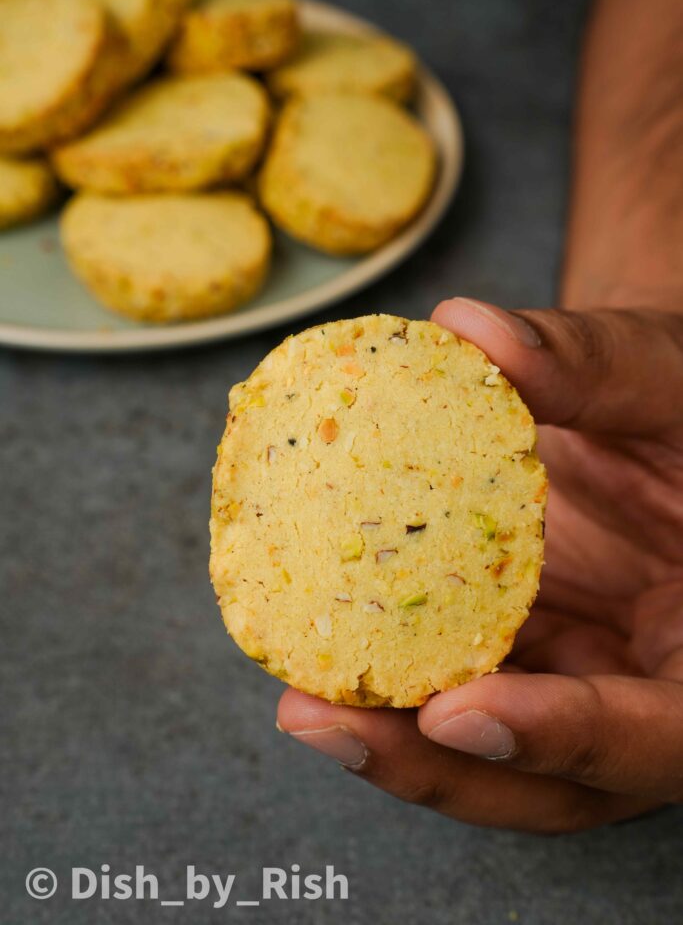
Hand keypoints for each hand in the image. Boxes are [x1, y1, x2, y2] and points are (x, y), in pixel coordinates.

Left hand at [277, 298, 682, 832]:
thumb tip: (466, 328)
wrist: (659, 421)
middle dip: (433, 767)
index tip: (455, 714)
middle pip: (550, 782)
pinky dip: (387, 675)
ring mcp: (576, 684)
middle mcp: (646, 692)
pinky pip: (452, 680)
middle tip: (322, 724)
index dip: (562, 736)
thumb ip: (590, 364)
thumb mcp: (666, 381)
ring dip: (389, 738)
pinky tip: (317, 638)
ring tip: (299, 701)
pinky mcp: (521, 657)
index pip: (659, 731)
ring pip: (487, 753)